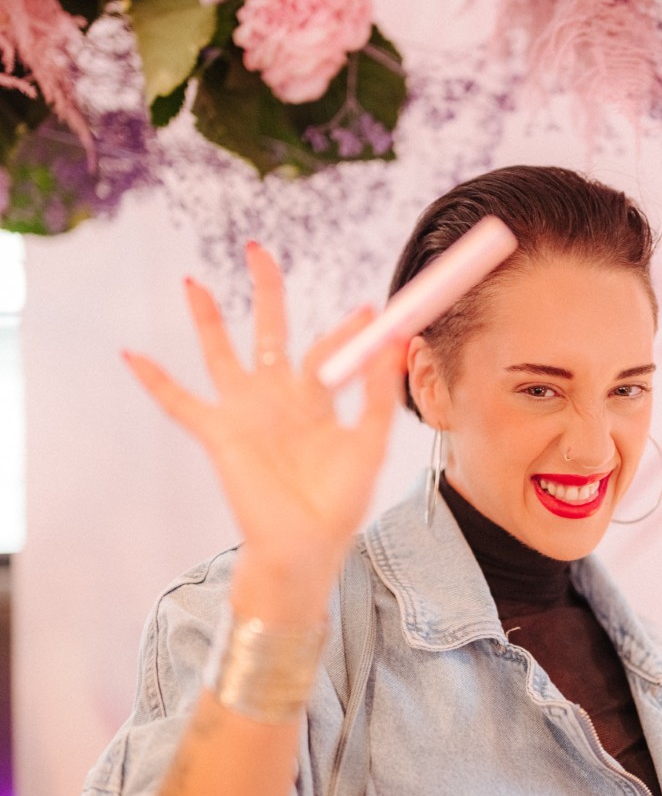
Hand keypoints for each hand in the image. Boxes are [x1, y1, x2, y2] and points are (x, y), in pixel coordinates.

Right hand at [123, 242, 405, 621]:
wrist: (307, 546)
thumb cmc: (340, 502)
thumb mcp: (369, 444)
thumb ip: (377, 396)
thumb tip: (395, 345)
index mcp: (317, 400)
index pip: (328, 349)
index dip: (348, 330)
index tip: (372, 312)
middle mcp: (278, 398)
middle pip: (269, 330)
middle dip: (264, 290)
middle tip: (257, 249)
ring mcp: (245, 412)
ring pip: (220, 353)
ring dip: (206, 318)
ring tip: (193, 282)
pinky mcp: (218, 433)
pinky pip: (179, 402)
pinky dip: (156, 379)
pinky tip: (133, 354)